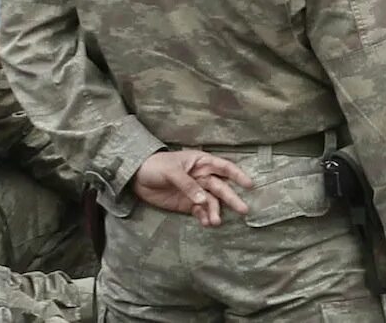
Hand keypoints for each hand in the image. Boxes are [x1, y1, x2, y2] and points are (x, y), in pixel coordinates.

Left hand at [133, 149, 251, 225]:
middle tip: (243, 210)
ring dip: (215, 211)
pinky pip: (199, 211)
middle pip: (221, 187)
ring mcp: (195, 192)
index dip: (238, 175)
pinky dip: (204, 217)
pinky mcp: (187, 204)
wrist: (137, 178)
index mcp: (202, 163)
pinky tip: (207, 223)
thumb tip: (202, 199)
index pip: (224, 167)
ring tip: (216, 222)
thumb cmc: (156, 166)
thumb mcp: (172, 171)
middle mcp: (203, 177)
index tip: (249, 185)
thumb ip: (187, 184)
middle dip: (232, 198)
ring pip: (211, 202)